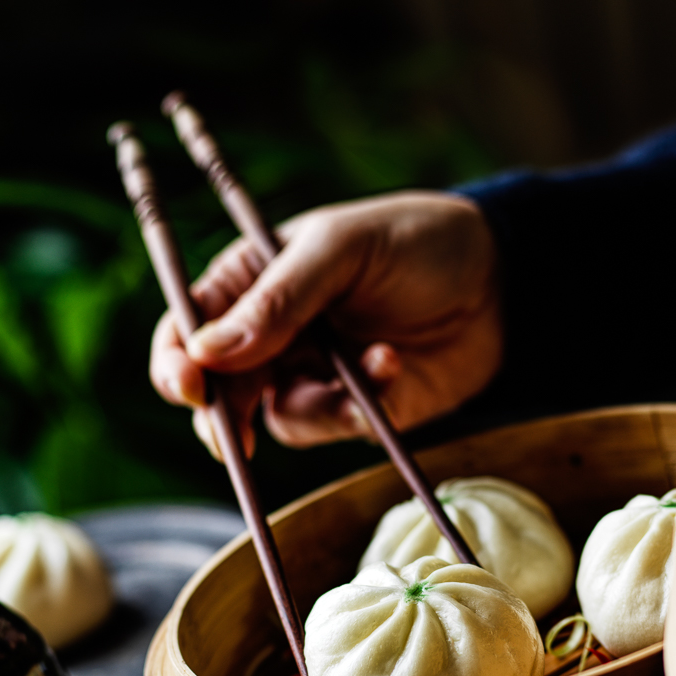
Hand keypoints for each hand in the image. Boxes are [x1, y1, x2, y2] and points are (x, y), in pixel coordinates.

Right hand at [149, 190, 500, 455]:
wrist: (500, 278)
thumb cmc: (415, 240)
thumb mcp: (344, 248)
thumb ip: (279, 297)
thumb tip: (206, 353)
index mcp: (251, 279)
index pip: (187, 326)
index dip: (175, 360)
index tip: (187, 384)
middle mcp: (271, 333)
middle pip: (217, 390)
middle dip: (221, 415)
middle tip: (235, 435)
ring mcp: (311, 375)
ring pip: (272, 420)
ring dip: (316, 405)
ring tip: (376, 361)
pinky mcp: (354, 409)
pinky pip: (333, 427)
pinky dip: (360, 405)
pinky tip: (393, 363)